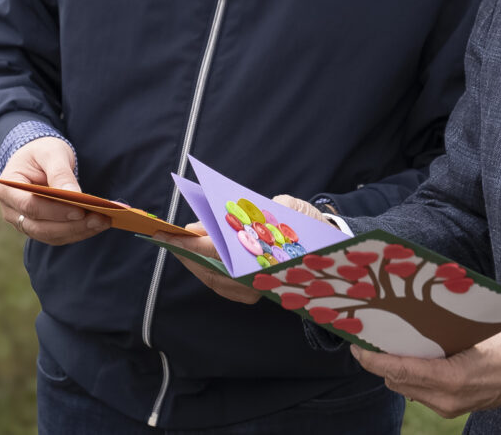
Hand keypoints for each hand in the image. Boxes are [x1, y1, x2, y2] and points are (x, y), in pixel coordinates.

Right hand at [0, 136, 109, 244]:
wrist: (37, 157)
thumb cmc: (42, 151)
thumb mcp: (51, 153)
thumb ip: (60, 173)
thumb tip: (75, 195)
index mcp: (7, 189)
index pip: (30, 206)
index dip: (55, 211)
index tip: (80, 211)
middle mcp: (11, 211)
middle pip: (40, 227)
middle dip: (72, 226)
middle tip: (100, 219)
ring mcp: (23, 222)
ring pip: (50, 235)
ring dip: (78, 232)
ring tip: (103, 222)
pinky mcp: (38, 227)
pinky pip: (57, 236)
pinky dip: (77, 232)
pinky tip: (97, 225)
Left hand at [158, 194, 328, 303]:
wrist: (334, 244)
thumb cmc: (307, 223)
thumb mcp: (286, 206)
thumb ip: (247, 215)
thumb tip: (203, 226)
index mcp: (270, 256)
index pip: (223, 251)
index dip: (195, 242)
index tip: (173, 232)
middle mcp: (261, 279)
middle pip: (213, 270)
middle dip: (187, 253)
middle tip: (166, 236)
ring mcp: (257, 291)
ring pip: (215, 281)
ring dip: (193, 263)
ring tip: (177, 243)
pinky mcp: (255, 295)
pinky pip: (224, 287)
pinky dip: (206, 271)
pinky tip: (196, 257)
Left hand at [350, 329, 500, 418]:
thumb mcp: (471, 333)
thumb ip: (438, 334)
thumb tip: (406, 319)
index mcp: (451, 378)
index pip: (399, 370)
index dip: (373, 360)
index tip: (356, 346)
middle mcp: (445, 399)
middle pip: (395, 382)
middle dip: (378, 363)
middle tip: (368, 339)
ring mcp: (446, 408)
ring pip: (404, 389)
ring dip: (392, 370)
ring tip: (387, 346)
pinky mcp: (448, 410)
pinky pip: (417, 393)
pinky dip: (408, 376)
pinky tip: (410, 358)